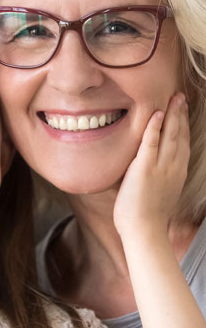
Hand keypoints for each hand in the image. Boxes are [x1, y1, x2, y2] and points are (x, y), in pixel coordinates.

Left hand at [114, 93, 188, 236]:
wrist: (143, 231)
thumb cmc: (145, 217)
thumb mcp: (158, 193)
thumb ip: (156, 178)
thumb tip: (146, 171)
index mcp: (177, 173)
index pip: (183, 144)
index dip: (183, 126)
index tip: (182, 111)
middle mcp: (173, 167)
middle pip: (180, 135)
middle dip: (181, 114)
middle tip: (181, 97)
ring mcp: (161, 167)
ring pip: (170, 135)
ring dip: (172, 115)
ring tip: (174, 98)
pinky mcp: (145, 168)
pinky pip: (151, 143)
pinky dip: (154, 127)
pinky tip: (157, 114)